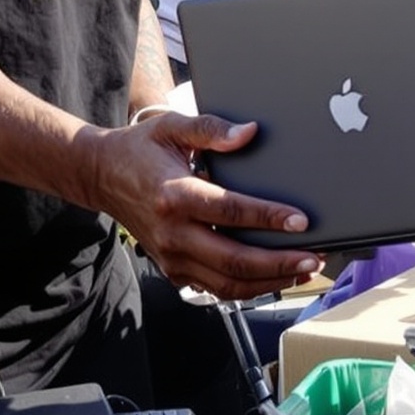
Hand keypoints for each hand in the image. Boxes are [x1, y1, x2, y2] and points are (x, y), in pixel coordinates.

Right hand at [92, 111, 321, 299]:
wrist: (100, 175)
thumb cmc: (139, 149)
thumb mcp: (172, 126)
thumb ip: (211, 129)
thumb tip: (249, 133)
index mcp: (175, 195)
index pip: (231, 211)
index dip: (269, 218)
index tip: (300, 221)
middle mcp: (172, 232)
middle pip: (234, 260)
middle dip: (279, 263)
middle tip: (313, 257)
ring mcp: (171, 256)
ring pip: (227, 283)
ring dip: (269, 282)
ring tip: (302, 270)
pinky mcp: (172, 269)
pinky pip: (214, 288)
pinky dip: (247, 288)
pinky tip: (273, 278)